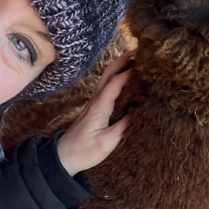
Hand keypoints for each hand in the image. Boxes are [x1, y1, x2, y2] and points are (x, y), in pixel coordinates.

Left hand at [56, 52, 132, 176]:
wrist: (64, 156)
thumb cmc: (83, 151)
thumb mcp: (106, 143)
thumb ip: (122, 128)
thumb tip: (139, 113)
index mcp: (99, 107)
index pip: (114, 84)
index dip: (128, 73)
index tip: (144, 65)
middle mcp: (95, 100)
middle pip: (108, 73)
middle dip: (123, 61)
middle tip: (140, 52)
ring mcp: (94, 102)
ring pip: (106, 78)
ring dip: (120, 66)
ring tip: (136, 60)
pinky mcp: (95, 107)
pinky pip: (107, 86)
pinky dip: (117, 77)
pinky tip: (126, 78)